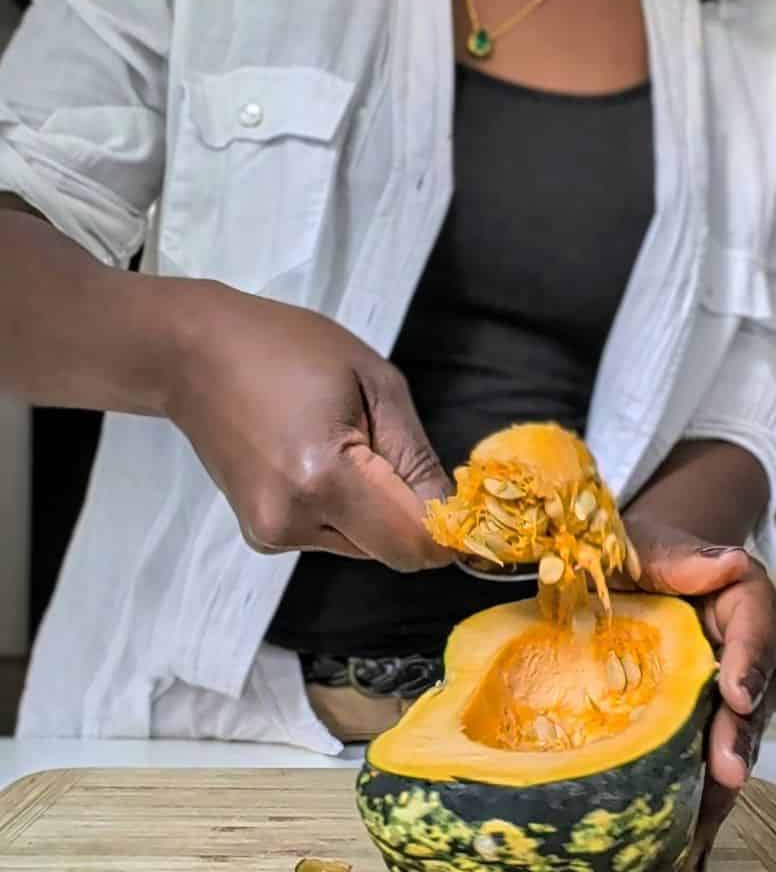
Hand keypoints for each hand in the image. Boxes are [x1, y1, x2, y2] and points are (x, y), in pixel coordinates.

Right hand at [164, 282, 452, 570]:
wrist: (195, 354)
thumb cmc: (287, 348)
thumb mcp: (374, 381)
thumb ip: (416, 455)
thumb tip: (449, 515)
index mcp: (324, 477)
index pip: (412, 541)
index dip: (446, 528)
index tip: (457, 497)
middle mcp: (293, 522)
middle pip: (391, 549)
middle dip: (409, 512)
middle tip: (387, 446)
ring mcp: (271, 535)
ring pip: (364, 544)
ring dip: (374, 508)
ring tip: (339, 442)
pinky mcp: (261, 536)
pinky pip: (332, 536)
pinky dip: (343, 509)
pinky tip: (314, 459)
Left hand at [616, 517, 775, 870]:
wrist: (633, 570)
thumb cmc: (642, 553)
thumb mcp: (650, 543)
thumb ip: (684, 556)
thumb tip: (726, 561)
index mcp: (743, 596)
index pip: (758, 626)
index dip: (751, 662)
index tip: (736, 694)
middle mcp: (749, 647)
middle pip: (756, 692)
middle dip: (740, 734)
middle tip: (727, 769)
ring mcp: (734, 686)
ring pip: (740, 732)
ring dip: (724, 772)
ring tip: (705, 813)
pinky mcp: (710, 717)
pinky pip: (715, 753)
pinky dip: (704, 792)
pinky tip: (689, 830)